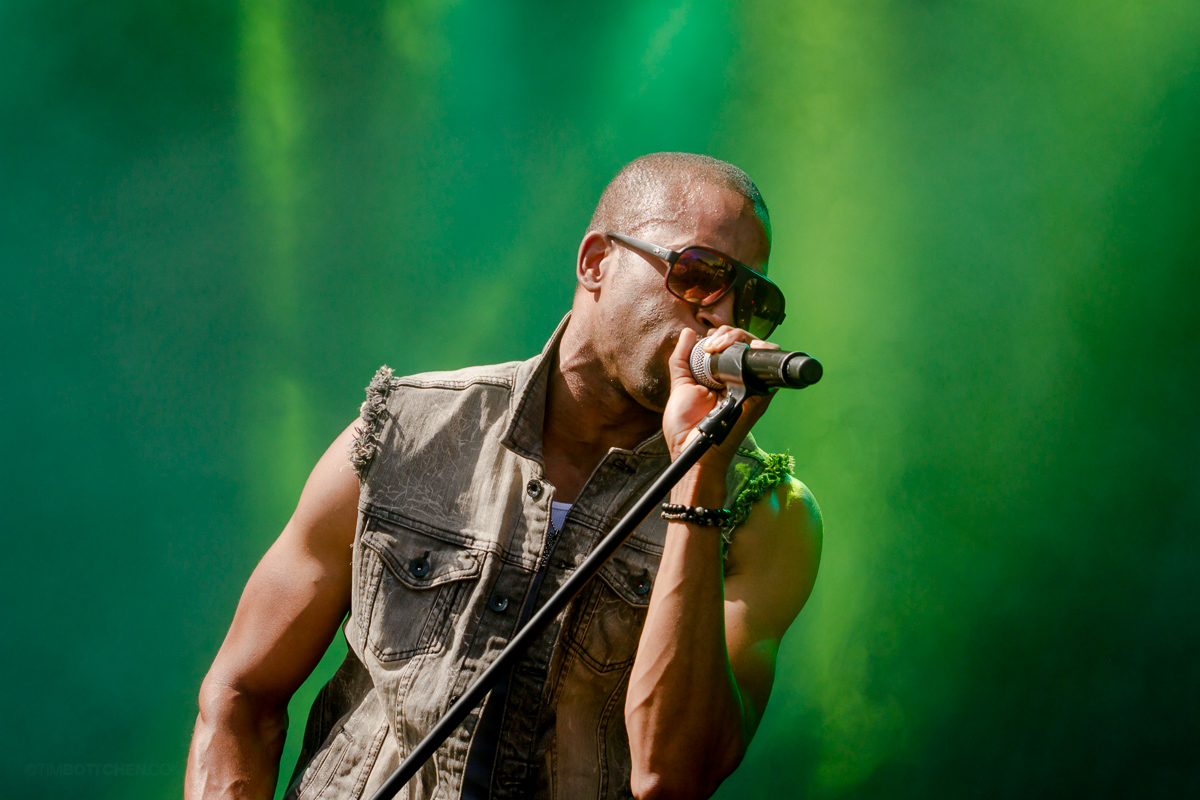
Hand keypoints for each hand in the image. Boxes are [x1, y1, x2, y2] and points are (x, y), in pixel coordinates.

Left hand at [661, 326, 779, 469]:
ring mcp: (750, 387)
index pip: (730, 345)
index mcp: (722, 376)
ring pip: (758, 349)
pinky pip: (769, 370)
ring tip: (719, 346)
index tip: (706, 343)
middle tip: (711, 345)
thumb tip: (687, 332)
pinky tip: (752, 348)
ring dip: (741, 339)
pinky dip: (765, 352)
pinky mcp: (759, 396)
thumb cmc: (685, 426)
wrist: (692, 450)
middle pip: (746, 343)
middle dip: (728, 334)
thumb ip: (681, 358)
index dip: (721, 336)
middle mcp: (739, 379)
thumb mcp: (680, 385)